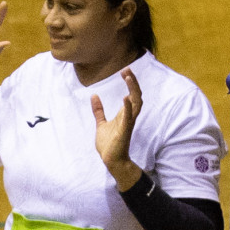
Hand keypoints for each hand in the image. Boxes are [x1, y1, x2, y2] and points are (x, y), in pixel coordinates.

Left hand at [92, 67, 142, 189]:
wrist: (110, 160)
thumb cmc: (109, 143)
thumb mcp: (101, 123)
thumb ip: (99, 110)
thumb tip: (93, 96)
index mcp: (124, 114)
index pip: (131, 94)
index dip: (130, 82)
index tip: (125, 71)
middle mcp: (129, 116)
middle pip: (136, 95)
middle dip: (133, 82)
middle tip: (127, 69)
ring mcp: (128, 123)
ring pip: (136, 103)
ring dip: (133, 90)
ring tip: (128, 77)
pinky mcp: (124, 131)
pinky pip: (128, 117)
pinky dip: (127, 107)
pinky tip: (125, 98)